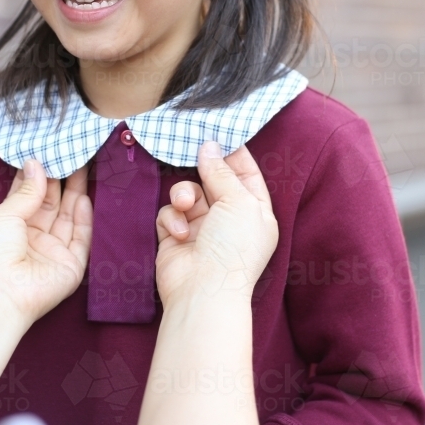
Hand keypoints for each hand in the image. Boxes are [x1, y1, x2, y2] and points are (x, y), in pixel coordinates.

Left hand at [0, 161, 92, 326]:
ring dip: (76, 192)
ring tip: (84, 165)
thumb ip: (26, 191)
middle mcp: (34, 235)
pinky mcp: (72, 264)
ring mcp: (53, 250)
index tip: (49, 151)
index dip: (39, 173)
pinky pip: (81, 237)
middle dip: (62, 178)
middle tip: (71, 153)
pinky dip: (85, 218)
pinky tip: (84, 198)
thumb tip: (36, 164)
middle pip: (53, 202)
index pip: (30, 194)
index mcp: (12, 224)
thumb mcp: (4, 214)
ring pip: (69, 216)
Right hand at [154, 143, 278, 305]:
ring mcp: (202, 228)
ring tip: (185, 204)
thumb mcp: (238, 200)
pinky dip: (172, 219)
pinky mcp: (175, 237)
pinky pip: (170, 213)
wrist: (203, 292)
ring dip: (184, 194)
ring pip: (187, 192)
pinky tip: (179, 233)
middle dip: (202, 168)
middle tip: (191, 149)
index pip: (245, 173)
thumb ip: (221, 171)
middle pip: (213, 179)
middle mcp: (229, 218)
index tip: (217, 131)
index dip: (233, 152)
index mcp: (254, 210)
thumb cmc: (232, 247)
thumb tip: (209, 145)